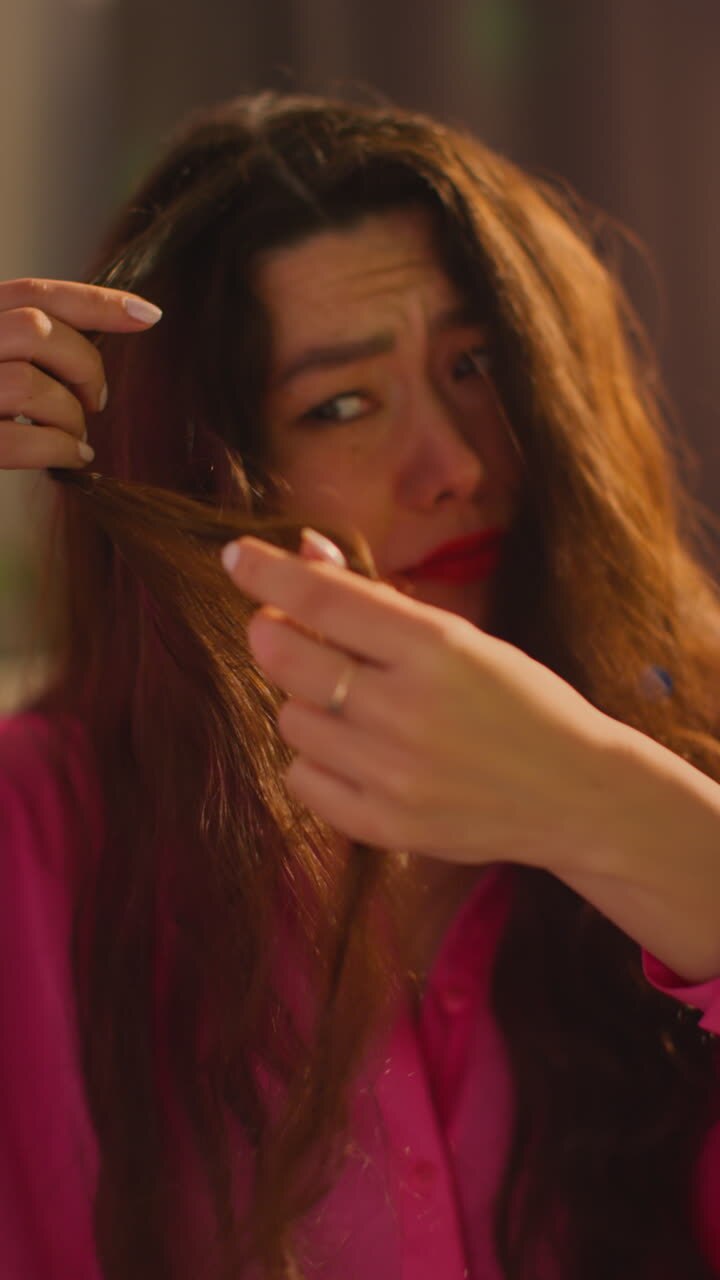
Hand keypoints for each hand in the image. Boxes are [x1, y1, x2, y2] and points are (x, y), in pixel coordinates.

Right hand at [0, 278, 161, 468]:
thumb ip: (17, 347)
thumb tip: (88, 350)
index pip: (31, 293)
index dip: (94, 300)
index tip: (147, 314)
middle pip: (36, 330)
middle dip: (84, 366)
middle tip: (95, 400)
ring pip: (30, 384)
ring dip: (70, 416)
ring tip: (75, 435)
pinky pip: (18, 439)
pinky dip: (59, 449)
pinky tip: (72, 457)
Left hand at [221, 531, 615, 872]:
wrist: (575, 793)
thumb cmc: (519, 701)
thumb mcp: (463, 638)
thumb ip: (380, 603)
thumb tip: (303, 553)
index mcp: (436, 648)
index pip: (323, 599)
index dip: (266, 572)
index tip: (235, 555)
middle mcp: (408, 710)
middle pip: (285, 657)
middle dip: (272, 633)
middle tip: (283, 630)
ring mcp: (392, 774)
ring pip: (289, 719)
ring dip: (304, 700)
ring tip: (350, 704)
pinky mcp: (384, 825)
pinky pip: (301, 778)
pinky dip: (315, 759)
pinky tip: (354, 752)